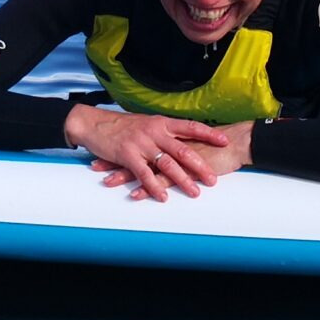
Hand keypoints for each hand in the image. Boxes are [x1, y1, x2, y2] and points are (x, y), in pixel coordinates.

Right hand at [64, 104, 241, 200]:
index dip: (209, 134)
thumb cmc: (121, 125)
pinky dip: (155, 186)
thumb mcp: (146, 123)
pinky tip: (163, 196)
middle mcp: (155, 132)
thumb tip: (182, 139)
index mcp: (161, 123)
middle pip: (183, 150)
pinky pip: (145, 173)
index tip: (225, 141)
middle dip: (200, 166)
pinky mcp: (128, 155)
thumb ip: (163, 132)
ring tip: (195, 192)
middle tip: (213, 180)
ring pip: (167, 164)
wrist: (94, 124)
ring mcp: (142, 144)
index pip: (191, 127)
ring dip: (182, 180)